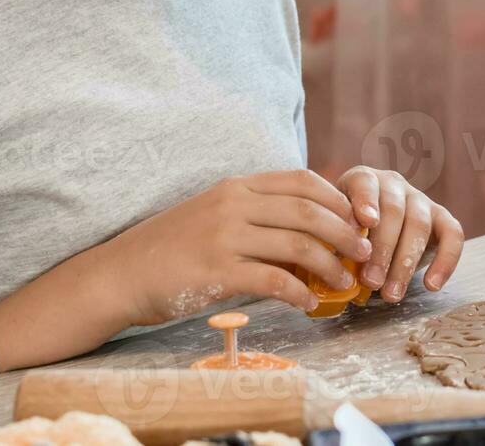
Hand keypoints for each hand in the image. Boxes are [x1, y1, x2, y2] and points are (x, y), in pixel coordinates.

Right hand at [105, 168, 372, 324]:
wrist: (119, 274)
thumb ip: (256, 215)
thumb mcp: (215, 215)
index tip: (361, 219)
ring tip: (345, 282)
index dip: (338, 198)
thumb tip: (309, 232)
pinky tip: (309, 304)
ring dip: (330, 265)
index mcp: (237, 186)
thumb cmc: (171, 249)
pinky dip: (299, 293)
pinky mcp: (216, 271)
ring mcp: (224, 236)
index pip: (302, 180)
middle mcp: (234, 204)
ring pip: (297, 244)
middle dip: (345, 231)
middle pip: (308, 210)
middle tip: (365, 252)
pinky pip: (273, 280)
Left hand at [337, 166, 464, 302]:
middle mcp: (393, 184)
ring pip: (419, 225)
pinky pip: (453, 235)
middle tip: (370, 282)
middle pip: (394, 211)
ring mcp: (420, 199)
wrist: (375, 233)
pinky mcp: (442, 217)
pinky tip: (432, 285)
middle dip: (382, 249)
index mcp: (363, 179)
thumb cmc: (349, 234)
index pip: (365, 183)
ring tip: (391, 294)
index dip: (366, 201)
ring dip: (405, 263)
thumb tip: (329, 267)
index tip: (366, 223)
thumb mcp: (335, 231)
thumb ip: (334, 242)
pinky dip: (446, 261)